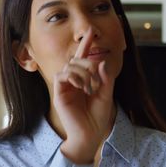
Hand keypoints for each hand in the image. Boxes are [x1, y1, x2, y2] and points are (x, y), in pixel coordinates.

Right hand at [54, 27, 114, 163]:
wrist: (91, 135)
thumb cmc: (98, 118)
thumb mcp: (107, 95)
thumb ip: (105, 79)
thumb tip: (101, 61)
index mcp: (84, 80)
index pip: (83, 58)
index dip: (86, 44)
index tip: (91, 31)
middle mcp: (72, 81)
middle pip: (76, 59)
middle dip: (88, 63)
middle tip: (98, 81)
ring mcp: (64, 87)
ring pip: (69, 66)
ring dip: (83, 72)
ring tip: (90, 88)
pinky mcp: (59, 94)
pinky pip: (61, 76)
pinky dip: (73, 76)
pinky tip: (82, 86)